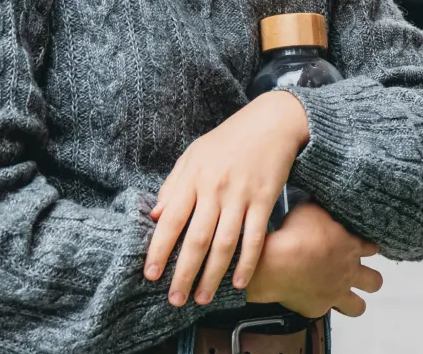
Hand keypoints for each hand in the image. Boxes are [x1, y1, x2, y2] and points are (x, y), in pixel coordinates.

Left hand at [144, 91, 310, 304]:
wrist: (272, 122)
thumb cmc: (228, 139)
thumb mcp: (193, 155)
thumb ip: (173, 185)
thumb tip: (154, 217)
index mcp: (193, 178)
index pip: (171, 221)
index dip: (159, 250)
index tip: (150, 275)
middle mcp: (215, 189)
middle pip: (196, 239)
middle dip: (183, 273)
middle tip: (174, 300)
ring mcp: (241, 195)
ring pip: (224, 244)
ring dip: (212, 275)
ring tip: (202, 298)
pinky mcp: (265, 199)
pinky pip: (255, 237)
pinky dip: (247, 262)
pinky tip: (239, 282)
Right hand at [243, 202, 382, 316]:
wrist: (277, 264)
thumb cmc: (294, 235)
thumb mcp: (311, 210)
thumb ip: (323, 210)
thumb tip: (323, 201)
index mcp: (351, 247)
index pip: (372, 248)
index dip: (369, 248)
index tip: (363, 247)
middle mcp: (348, 272)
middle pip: (375, 281)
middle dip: (370, 279)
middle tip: (358, 275)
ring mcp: (335, 293)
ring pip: (359, 307)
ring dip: (354, 302)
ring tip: (343, 296)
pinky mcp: (318, 308)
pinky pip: (325, 312)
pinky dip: (319, 306)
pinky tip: (311, 299)